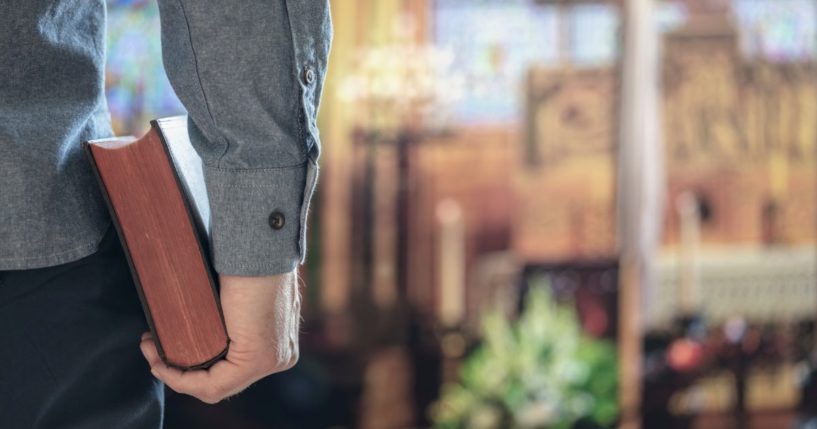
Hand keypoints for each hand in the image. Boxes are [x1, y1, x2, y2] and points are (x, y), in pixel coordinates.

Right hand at [139, 269, 301, 403]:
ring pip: (216, 387)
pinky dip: (182, 380)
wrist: (259, 248)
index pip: (232, 371)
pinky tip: (161, 364)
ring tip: (150, 349)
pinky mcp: (257, 360)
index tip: (162, 348)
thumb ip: (229, 315)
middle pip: (222, 381)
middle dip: (179, 370)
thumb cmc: (247, 260)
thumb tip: (197, 323)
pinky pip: (214, 385)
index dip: (192, 368)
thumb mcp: (239, 295)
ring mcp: (272, 361)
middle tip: (152, 347)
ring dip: (174, 375)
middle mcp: (280, 356)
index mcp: (279, 342)